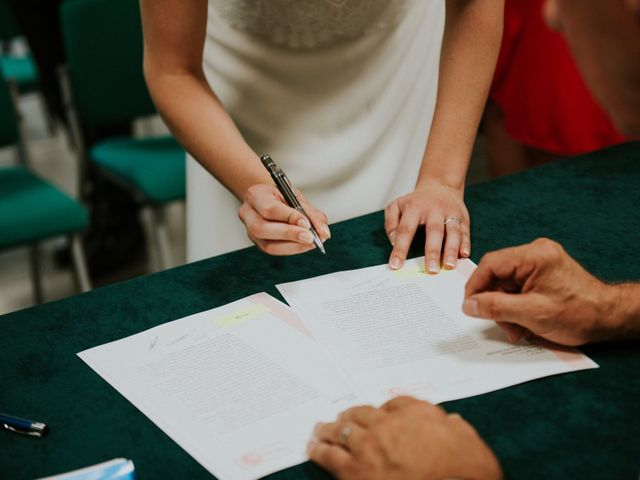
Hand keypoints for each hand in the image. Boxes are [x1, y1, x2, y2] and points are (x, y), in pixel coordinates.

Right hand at [238, 183, 329, 254]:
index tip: (307, 223)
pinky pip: (274, 250)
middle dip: (290, 234)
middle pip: (263, 229)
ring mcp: (250, 231)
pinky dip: (293, 249)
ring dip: (293, 246)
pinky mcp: (258, 243)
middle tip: (310, 237)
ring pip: (267, 245)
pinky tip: (305, 245)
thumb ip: (311, 213)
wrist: (266, 198)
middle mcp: (248, 214)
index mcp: (255, 195)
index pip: (269, 208)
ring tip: (311, 242)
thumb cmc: (280, 195)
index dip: (289, 217)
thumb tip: (323, 232)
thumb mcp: (296, 196)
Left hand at [308, 396, 501, 479]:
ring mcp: (368, 448)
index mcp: (412, 415)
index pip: (390, 406)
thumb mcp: (464, 436)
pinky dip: (318, 450)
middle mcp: (386, 427)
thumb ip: (451, 426)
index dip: (380, 411)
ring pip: (340, 432)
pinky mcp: (355, 472)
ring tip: (319, 430)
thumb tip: (450, 422)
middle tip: (340, 419)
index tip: (375, 415)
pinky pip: (329, 457)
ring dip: (328, 430)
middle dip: (348, 417)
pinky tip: (313, 448)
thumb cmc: (463, 465)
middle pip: (359, 415)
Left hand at [385, 181, 469, 272]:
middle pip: (434, 231)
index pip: (406, 230)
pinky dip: (465, 243)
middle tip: (431, 270)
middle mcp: (434, 209)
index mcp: (414, 207)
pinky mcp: (463, 217)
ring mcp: (450, 213)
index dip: (400, 249)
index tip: (396, 265)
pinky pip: (465, 231)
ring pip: (453, 232)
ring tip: (449, 266)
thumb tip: (394, 242)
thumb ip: (391, 223)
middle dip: (432, 251)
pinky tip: (464, 255)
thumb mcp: (396, 206)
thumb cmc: (416, 202)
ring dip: (451, 250)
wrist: (440, 185)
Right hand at [462, 238, 617, 345]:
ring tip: (516, 329)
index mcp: (534, 255)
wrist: (609, 318)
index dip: (476, 286)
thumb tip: (468, 305)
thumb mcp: (531, 314)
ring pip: (507, 283)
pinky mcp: (543, 272)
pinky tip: (523, 322)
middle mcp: (536, 252)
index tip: (470, 306)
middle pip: (498, 275)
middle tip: (500, 324)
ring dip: (506, 307)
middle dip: (495, 302)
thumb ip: (496, 307)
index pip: (491, 264)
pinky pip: (518, 286)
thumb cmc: (578, 314)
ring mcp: (540, 261)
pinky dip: (516, 305)